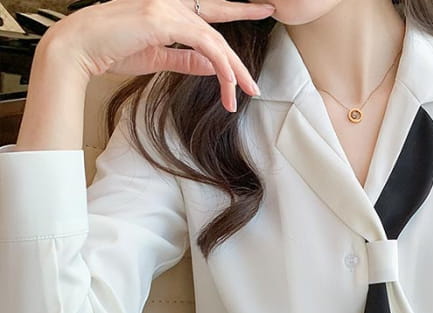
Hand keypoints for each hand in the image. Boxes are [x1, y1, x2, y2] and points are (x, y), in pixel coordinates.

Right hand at [38, 0, 275, 110]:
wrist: (80, 47)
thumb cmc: (111, 51)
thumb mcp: (156, 57)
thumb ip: (185, 59)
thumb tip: (211, 66)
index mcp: (169, 10)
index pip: (211, 11)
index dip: (239, 8)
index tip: (263, 9)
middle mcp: (172, 3)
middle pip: (218, 31)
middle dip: (239, 61)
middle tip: (255, 87)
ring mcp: (168, 8)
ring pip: (215, 41)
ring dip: (233, 72)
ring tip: (244, 95)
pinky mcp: (164, 19)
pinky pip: (205, 44)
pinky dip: (221, 65)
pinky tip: (229, 83)